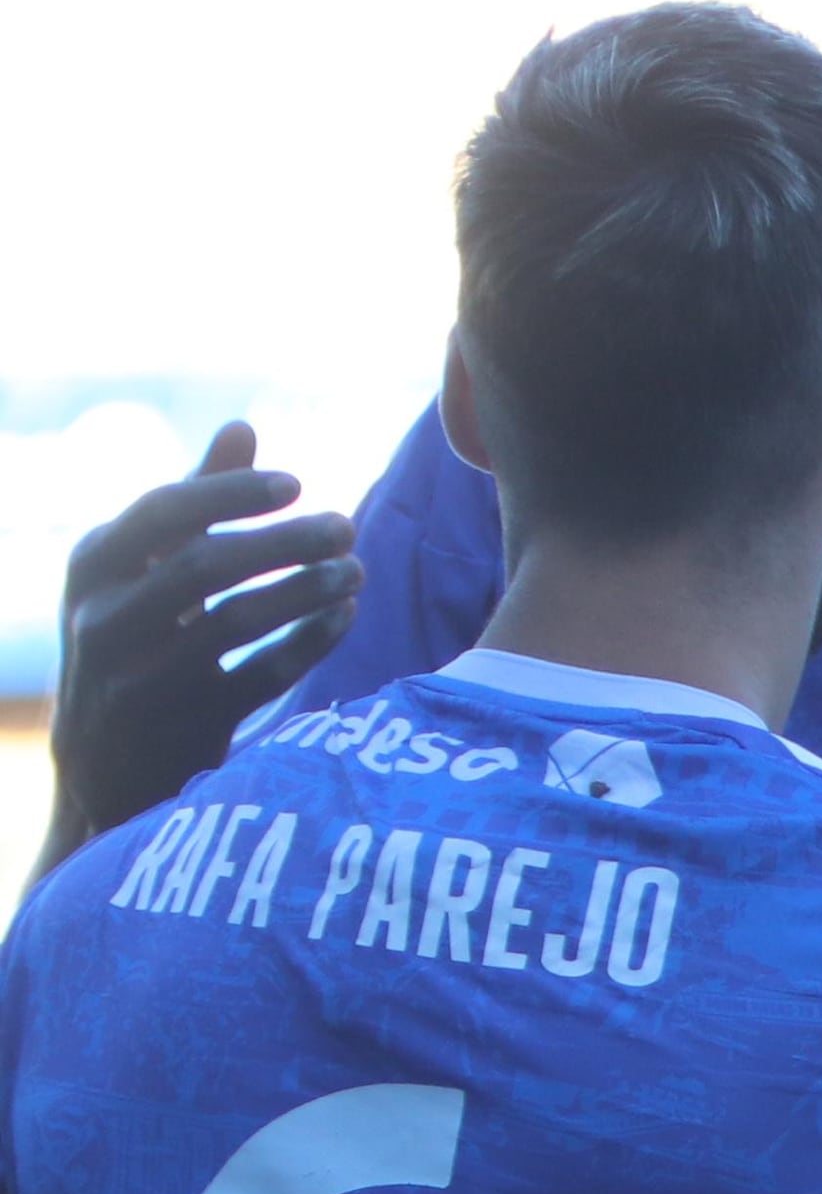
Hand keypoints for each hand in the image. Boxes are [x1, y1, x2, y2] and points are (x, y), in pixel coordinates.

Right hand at [46, 425, 359, 848]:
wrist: (105, 766)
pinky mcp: (185, 723)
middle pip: (205, 564)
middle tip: (345, 526)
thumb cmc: (135, 641)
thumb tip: (243, 426)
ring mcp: (142, 675)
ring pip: (235, 621)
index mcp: (93, 565)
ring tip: (355, 571)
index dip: (232, 491)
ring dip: (305, 590)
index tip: (297, 483)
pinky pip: (262, 675)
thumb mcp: (142, 570)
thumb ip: (191, 501)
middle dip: (284, 542)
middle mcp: (106, 617)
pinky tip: (344, 616)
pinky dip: (309, 641)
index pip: (163, 511)